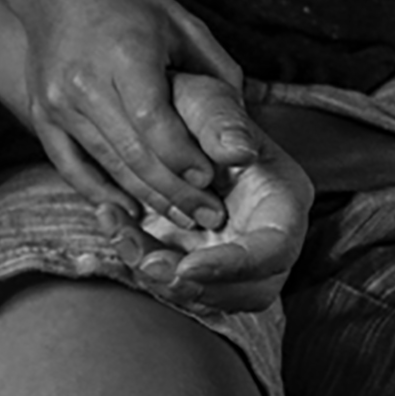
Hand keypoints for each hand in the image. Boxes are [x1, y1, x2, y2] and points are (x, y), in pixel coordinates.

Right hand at [19, 0, 244, 230]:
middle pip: (132, 151)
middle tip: (209, 216)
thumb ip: (215, 77)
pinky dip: (100, 192)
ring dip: (147, 197)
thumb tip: (242, 132)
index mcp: (123, 52)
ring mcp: (56, 102)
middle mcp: (83, 82)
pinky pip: (71, 166)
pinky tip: (130, 210)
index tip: (212, 180)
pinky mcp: (40, 115)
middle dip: (176, 190)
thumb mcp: (182, 24)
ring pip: (106, 164)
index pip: (153, 119)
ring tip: (182, 217)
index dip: (184, 156)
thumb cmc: (128, 3)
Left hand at [99, 73, 310, 313]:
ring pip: (208, 295)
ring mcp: (231, 250)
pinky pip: (172, 282)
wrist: (160, 117)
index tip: (188, 265)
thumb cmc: (188, 105)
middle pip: (250, 288)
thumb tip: (237, 151)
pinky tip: (112, 221)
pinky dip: (137, 261)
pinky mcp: (194, 258)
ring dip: (160, 279)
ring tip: (120, 234)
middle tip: (147, 263)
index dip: (236, 265)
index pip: (276, 247)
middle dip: (196, 287)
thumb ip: (220, 121)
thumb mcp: (202, 100)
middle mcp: (264, 232)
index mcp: (282, 195)